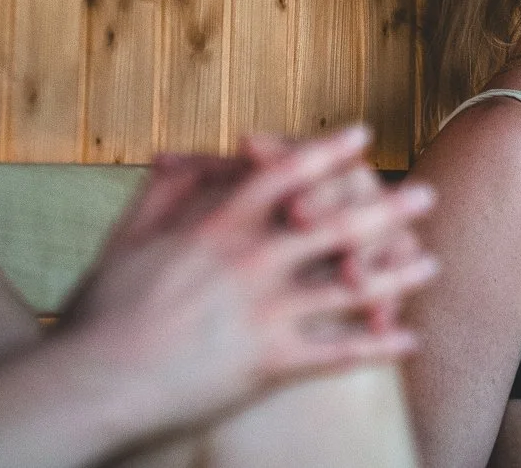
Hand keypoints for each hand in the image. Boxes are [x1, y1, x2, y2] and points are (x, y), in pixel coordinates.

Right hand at [61, 123, 438, 433]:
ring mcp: (263, 311)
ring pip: (350, 287)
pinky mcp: (267, 362)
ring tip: (431, 265)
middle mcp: (250, 261)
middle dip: (387, 208)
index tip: (364, 136)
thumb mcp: (126, 240)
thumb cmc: (99, 315)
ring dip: (397, 274)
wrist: (88, 383)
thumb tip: (176, 156)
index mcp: (218, 227)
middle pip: (337, 223)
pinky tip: (408, 340)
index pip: (286, 174)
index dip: (328, 152)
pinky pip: (337, 353)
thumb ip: (159, 196)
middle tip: (426, 193)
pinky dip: (377, 346)